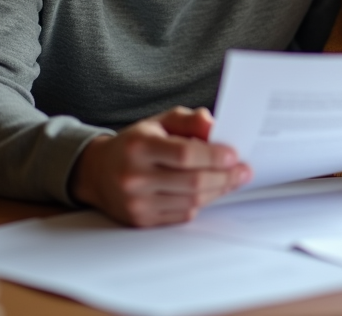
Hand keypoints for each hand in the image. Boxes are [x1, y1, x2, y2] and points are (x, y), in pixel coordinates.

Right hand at [69, 106, 250, 226]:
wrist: (98, 172)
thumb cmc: (135, 144)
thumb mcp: (159, 122)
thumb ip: (188, 121)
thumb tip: (213, 126)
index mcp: (139, 147)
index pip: (184, 155)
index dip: (214, 156)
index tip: (234, 154)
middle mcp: (135, 177)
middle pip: (192, 182)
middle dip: (225, 177)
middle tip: (243, 171)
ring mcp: (136, 203)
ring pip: (191, 202)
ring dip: (218, 191)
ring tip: (232, 180)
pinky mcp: (141, 221)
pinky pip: (182, 215)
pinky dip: (201, 204)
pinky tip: (210, 191)